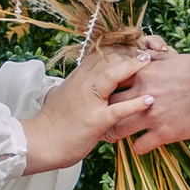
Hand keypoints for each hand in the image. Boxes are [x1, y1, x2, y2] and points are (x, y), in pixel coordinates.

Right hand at [21, 41, 146, 174]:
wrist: (40, 142)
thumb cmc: (52, 122)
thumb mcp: (60, 95)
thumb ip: (72, 86)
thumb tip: (77, 82)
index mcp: (77, 78)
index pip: (99, 54)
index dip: (117, 48)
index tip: (132, 47)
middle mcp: (83, 85)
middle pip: (108, 59)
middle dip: (129, 52)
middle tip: (147, 51)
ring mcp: (89, 102)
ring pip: (112, 76)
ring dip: (132, 67)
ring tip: (149, 63)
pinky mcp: (95, 120)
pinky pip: (118, 109)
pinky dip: (135, 104)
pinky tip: (149, 100)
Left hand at [109, 41, 189, 150]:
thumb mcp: (172, 58)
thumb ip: (153, 59)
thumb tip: (142, 55)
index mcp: (143, 74)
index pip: (113, 82)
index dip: (106, 90)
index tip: (104, 96)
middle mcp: (143, 94)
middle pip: (110, 106)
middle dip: (104, 114)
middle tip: (102, 119)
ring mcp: (153, 115)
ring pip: (119, 129)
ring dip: (114, 134)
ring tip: (113, 137)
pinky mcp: (164, 133)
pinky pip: (140, 146)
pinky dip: (138, 148)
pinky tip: (141, 146)